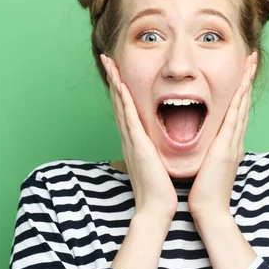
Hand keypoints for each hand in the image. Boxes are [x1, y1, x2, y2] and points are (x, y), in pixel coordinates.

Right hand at [100, 54, 177, 221]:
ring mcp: (131, 140)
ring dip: (115, 82)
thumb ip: (154, 154)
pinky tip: (120, 84)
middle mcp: (129, 138)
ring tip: (110, 63)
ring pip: (121, 105)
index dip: (122, 90)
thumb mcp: (156, 165)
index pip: (127, 110)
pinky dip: (123, 99)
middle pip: (119, 103)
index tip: (119, 72)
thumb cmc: (159, 190)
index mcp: (136, 142)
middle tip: (109, 59)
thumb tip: (158, 148)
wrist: (156, 209)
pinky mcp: (136, 145)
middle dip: (114, 80)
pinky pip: (128, 116)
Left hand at [188, 52, 256, 222]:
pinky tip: (241, 86)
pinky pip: (234, 118)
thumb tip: (207, 147)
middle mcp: (235, 141)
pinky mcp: (228, 147)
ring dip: (246, 83)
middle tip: (251, 59)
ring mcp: (234, 143)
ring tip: (250, 63)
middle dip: (247, 81)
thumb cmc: (205, 191)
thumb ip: (209, 154)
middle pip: (243, 104)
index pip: (236, 112)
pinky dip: (239, 100)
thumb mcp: (208, 167)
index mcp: (229, 145)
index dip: (240, 92)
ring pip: (242, 106)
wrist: (209, 210)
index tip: (242, 74)